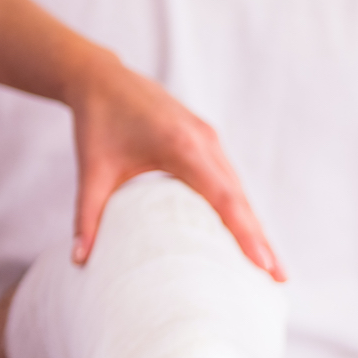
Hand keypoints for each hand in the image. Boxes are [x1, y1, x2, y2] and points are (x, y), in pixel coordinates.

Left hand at [65, 51, 280, 275]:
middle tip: (278, 279)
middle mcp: (205, 142)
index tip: (263, 263)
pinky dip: (241, 209)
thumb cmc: (97, 123)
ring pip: (239, 190)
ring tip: (269, 266)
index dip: (245, 232)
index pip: (223, 197)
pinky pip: (230, 180)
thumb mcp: (92, 170)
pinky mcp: (207, 141)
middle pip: (241, 199)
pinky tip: (246, 234)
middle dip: (261, 239)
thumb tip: (79, 261)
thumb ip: (87, 216)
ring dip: (254, 226)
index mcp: (182, 146)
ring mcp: (210, 140)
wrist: (102, 78)